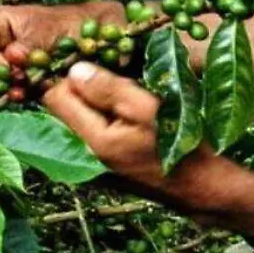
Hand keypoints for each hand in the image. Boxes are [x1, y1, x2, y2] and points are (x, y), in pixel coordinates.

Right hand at [0, 2, 123, 84]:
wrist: (93, 33)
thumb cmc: (69, 23)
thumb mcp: (48, 30)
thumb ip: (28, 45)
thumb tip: (11, 56)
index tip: (5, 70)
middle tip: (13, 84)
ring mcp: (6, 61)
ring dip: (1, 88)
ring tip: (19, 92)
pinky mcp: (18, 78)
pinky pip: (6, 89)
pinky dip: (12, 94)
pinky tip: (23, 96)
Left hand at [43, 62, 235, 209]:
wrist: (199, 186)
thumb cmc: (178, 144)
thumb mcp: (147, 108)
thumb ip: (107, 88)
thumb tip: (75, 69)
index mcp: (90, 140)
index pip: (54, 97)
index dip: (71, 75)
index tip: (98, 66)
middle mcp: (81, 155)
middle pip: (62, 109)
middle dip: (82, 89)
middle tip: (116, 81)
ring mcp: (90, 165)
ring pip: (76, 121)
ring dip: (93, 104)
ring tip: (124, 100)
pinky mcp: (102, 169)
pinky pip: (89, 134)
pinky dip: (101, 121)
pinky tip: (126, 120)